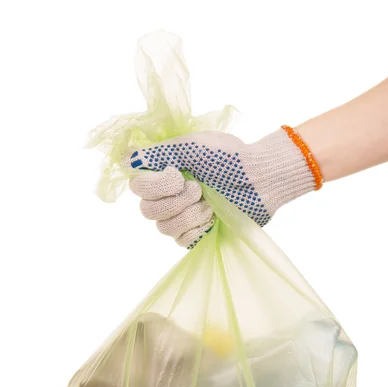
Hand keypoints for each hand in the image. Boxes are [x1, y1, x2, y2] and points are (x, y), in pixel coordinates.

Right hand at [123, 129, 317, 246]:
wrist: (261, 179)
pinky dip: (197, 228)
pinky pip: (181, 240)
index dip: (154, 185)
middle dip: (175, 201)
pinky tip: (213, 218)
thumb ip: (159, 152)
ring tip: (210, 204)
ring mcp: (182, 217)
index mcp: (165, 173)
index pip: (137, 186)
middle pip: (147, 210)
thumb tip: (126, 160)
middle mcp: (169, 196)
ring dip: (189, 214)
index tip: (177, 175)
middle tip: (199, 189)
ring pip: (163, 228)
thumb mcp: (193, 145)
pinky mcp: (196, 235)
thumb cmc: (231, 158)